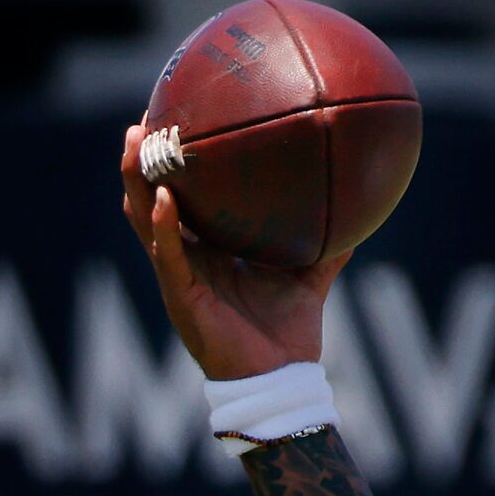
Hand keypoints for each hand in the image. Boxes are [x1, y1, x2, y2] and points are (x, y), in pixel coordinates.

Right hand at [118, 121, 348, 379]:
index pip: (181, 197)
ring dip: (137, 178)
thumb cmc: (287, 335)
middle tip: (144, 116)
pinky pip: (167, 253)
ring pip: (144, 217)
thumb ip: (326, 248)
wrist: (282, 380)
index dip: (173, 164)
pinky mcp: (180, 295)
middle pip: (151, 197)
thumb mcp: (308, 279)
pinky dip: (163, 224)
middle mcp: (185, 258)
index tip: (177, 120)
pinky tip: (165, 197)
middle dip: (143, 158)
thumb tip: (359, 214)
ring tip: (135, 140)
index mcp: (208, 251)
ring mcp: (178, 275)